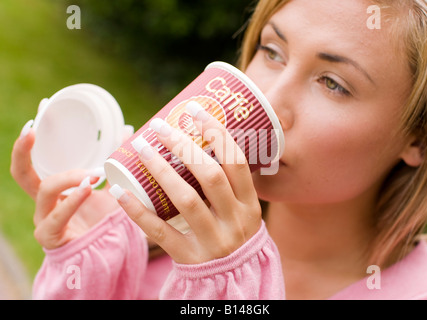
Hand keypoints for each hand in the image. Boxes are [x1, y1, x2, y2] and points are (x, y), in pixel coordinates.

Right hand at [11, 120, 119, 248]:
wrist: (110, 251)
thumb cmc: (105, 217)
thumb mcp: (111, 184)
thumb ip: (116, 160)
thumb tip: (126, 129)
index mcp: (54, 189)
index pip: (33, 163)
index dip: (27, 143)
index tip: (34, 120)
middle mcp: (44, 202)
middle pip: (22, 174)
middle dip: (22, 151)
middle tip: (33, 130)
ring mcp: (45, 219)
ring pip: (44, 190)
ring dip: (68, 177)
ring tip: (93, 173)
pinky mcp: (52, 237)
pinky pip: (56, 216)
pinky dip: (71, 200)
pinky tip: (86, 188)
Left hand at [111, 109, 261, 263]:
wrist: (234, 285)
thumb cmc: (233, 236)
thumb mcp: (243, 212)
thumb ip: (229, 185)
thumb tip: (203, 141)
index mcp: (251, 205)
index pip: (236, 162)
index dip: (217, 133)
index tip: (197, 110)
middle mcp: (235, 221)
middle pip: (209, 176)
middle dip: (183, 146)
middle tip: (160, 125)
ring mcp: (213, 241)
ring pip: (186, 200)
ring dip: (161, 171)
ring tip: (140, 148)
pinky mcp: (190, 258)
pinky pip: (161, 232)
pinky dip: (139, 211)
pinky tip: (122, 192)